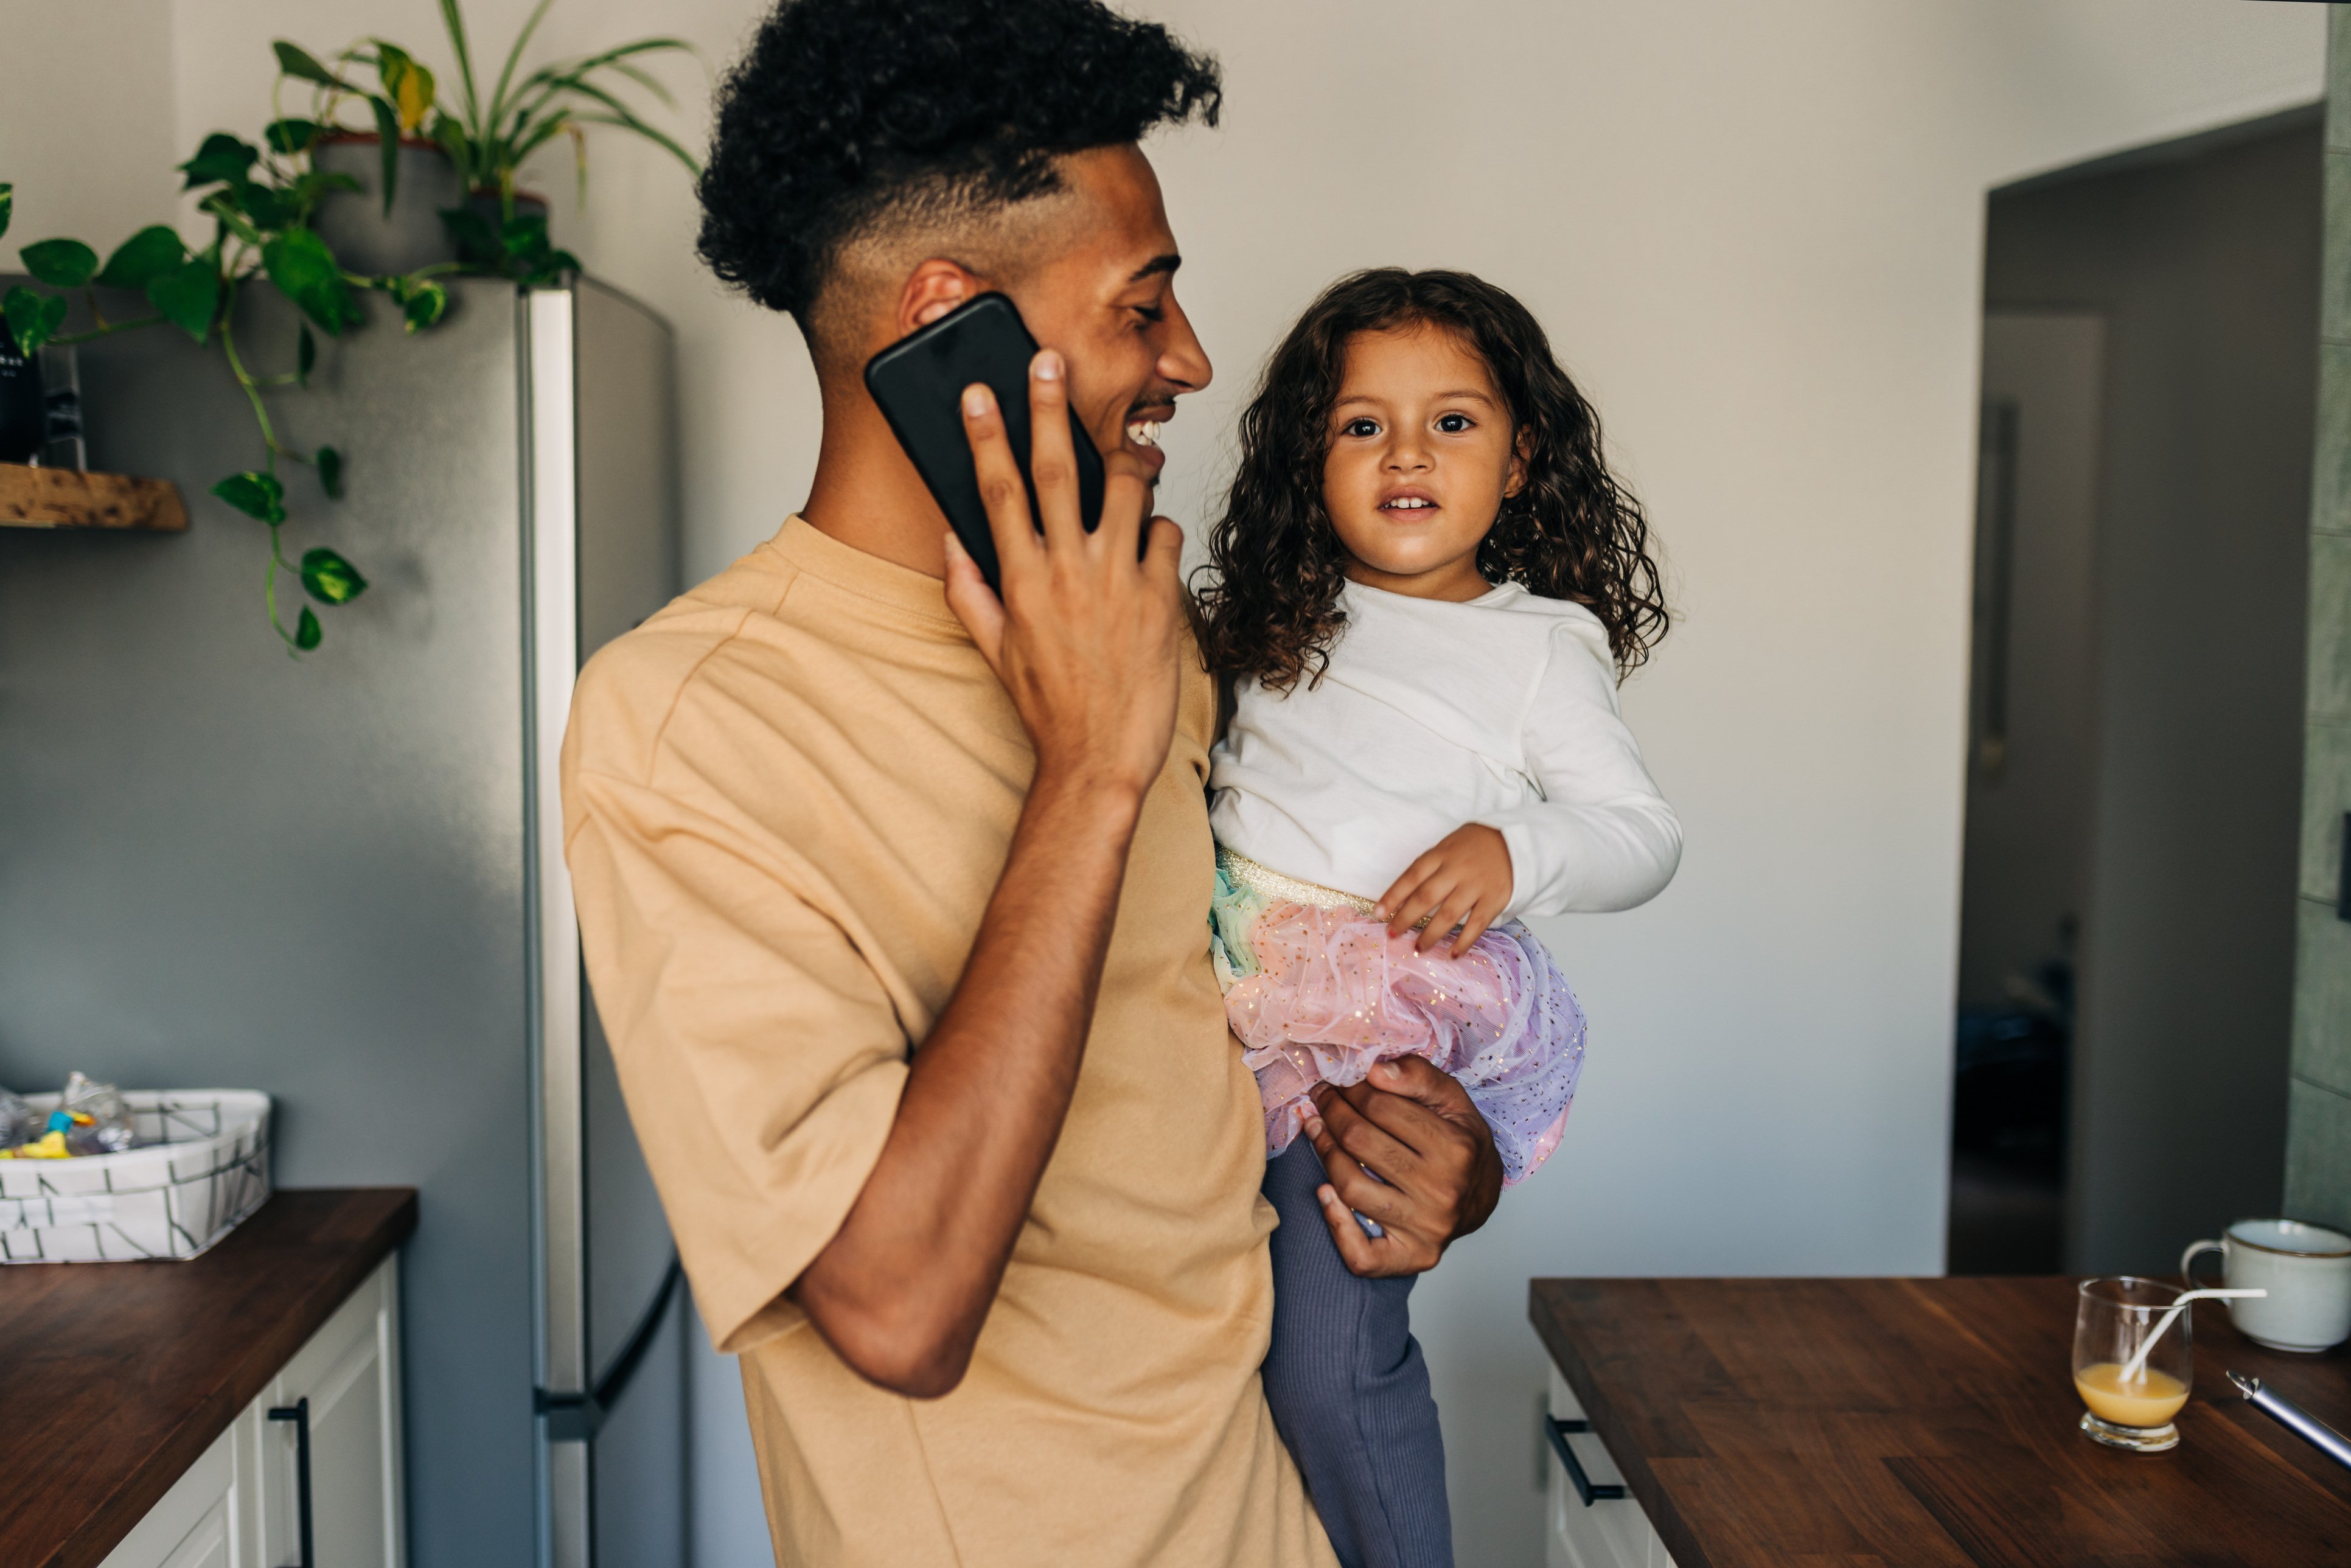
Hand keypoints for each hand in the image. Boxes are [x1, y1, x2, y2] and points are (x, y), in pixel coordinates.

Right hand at [943, 350, 1185, 800]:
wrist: (1098, 758)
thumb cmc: (1049, 709)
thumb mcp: (994, 650)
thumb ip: (969, 591)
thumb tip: (952, 540)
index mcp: (1019, 580)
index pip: (996, 490)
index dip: (987, 435)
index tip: (980, 392)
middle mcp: (1065, 570)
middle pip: (1053, 470)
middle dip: (1049, 409)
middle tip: (1049, 361)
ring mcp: (1115, 581)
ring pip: (1123, 489)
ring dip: (1127, 461)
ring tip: (1131, 452)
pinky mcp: (1159, 597)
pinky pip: (1164, 534)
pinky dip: (1159, 528)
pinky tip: (1152, 544)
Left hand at [1302, 1056, 1503, 1276]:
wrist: (1483, 1197)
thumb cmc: (1462, 1144)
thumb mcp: (1453, 1102)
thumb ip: (1418, 1077)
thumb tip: (1375, 1070)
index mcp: (1456, 1148)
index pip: (1382, 1107)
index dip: (1352, 1088)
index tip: (1339, 1080)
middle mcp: (1442, 1191)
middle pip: (1361, 1142)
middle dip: (1332, 1111)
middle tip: (1321, 1097)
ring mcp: (1425, 1229)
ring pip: (1352, 1187)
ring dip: (1324, 1152)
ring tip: (1317, 1129)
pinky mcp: (1411, 1258)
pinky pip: (1362, 1254)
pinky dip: (1336, 1224)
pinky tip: (1324, 1192)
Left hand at [1375, 823, 1513, 955]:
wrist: (1513, 841)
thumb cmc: (1472, 846)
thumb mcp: (1447, 847)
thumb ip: (1428, 868)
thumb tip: (1402, 898)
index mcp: (1440, 855)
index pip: (1411, 876)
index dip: (1393, 896)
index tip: (1377, 914)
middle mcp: (1456, 870)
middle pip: (1426, 897)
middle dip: (1406, 918)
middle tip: (1392, 935)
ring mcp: (1476, 886)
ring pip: (1449, 914)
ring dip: (1431, 935)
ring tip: (1418, 948)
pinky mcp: (1494, 899)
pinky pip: (1477, 924)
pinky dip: (1463, 941)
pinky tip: (1452, 955)